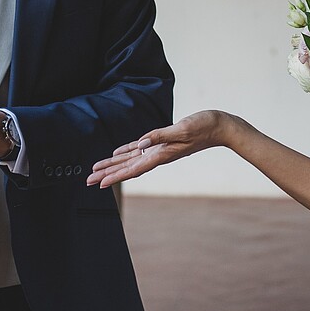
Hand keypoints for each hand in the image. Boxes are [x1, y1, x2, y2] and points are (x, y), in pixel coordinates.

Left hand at [87, 111, 233, 186]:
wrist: (221, 127)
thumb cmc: (204, 126)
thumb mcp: (183, 129)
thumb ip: (162, 136)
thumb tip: (142, 143)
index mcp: (161, 154)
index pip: (133, 168)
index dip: (115, 176)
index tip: (100, 183)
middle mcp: (158, 155)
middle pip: (127, 167)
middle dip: (107, 173)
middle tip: (89, 181)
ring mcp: (160, 149)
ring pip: (131, 160)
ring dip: (113, 165)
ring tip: (97, 170)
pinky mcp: (163, 142)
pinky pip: (139, 150)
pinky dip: (126, 153)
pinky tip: (118, 154)